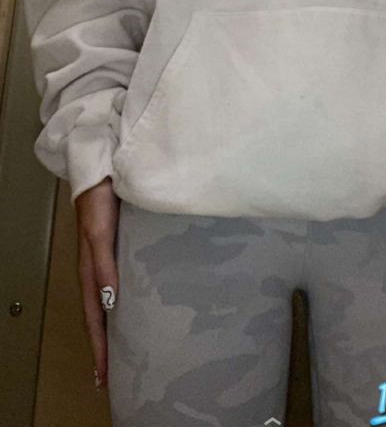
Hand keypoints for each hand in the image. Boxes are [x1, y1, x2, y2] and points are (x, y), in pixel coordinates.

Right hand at [75, 176, 120, 391]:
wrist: (102, 166)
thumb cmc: (98, 198)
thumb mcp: (99, 233)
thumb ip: (104, 264)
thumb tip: (110, 301)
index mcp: (89, 269)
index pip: (93, 317)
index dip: (98, 346)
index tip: (103, 376)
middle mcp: (98, 267)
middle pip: (99, 314)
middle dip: (104, 344)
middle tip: (113, 373)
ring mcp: (109, 256)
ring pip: (109, 299)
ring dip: (114, 325)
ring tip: (125, 347)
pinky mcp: (121, 244)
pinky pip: (122, 280)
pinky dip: (126, 299)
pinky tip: (139, 303)